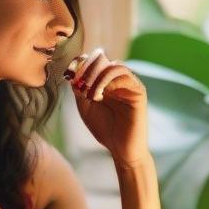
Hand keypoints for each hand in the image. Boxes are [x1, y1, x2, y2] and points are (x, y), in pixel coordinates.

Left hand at [63, 48, 149, 166]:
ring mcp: (129, 83)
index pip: (94, 60)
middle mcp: (118, 79)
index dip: (81, 63)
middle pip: (103, 58)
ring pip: (113, 65)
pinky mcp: (138, 90)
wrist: (121, 149)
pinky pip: (123, 74)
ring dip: (96, 75)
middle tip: (78, 83)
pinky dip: (106, 80)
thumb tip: (73, 69)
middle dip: (87, 68)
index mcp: (105, 81)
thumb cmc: (104, 129)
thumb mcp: (85, 106)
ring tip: (89, 94)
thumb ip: (79, 88)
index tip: (70, 75)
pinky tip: (98, 96)